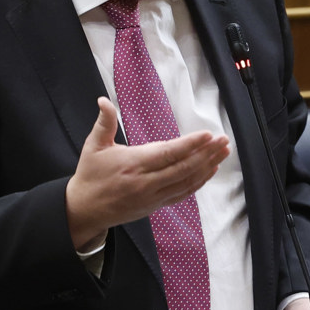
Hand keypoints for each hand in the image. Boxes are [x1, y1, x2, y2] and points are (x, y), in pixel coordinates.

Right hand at [65, 97, 229, 249]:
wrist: (85, 210)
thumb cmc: (90, 175)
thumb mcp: (93, 146)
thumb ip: (104, 123)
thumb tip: (103, 100)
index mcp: (132, 164)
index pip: (167, 154)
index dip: (189, 145)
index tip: (207, 134)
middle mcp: (146, 182)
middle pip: (183, 168)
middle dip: (206, 153)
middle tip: (224, 139)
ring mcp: (153, 196)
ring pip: (186, 181)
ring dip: (207, 166)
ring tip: (223, 152)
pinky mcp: (156, 205)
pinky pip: (182, 193)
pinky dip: (198, 182)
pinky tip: (210, 170)